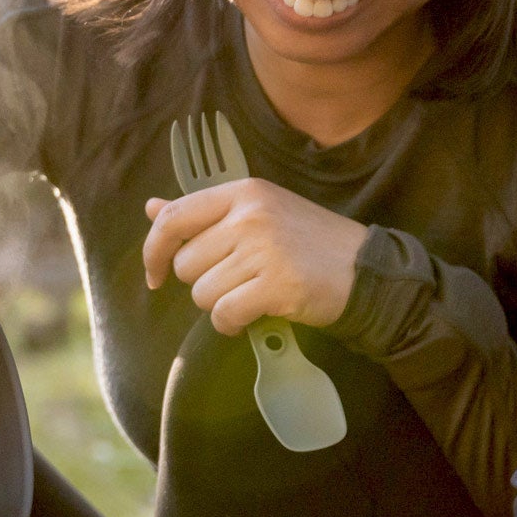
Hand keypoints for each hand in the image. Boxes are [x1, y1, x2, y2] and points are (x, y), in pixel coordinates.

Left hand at [142, 180, 366, 333]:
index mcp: (243, 192)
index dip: (154, 251)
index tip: (155, 275)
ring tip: (253, 293)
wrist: (365, 269)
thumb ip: (203, 212)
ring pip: (202, 293)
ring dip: (221, 304)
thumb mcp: (257, 212)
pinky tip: (253, 315)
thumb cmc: (307, 242)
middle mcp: (250, 216)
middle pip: (186, 264)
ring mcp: (264, 250)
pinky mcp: (276, 285)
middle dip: (204, 282)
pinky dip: (232, 324)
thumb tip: (152, 207)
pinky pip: (224, 315)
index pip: (173, 218)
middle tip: (239, 281)